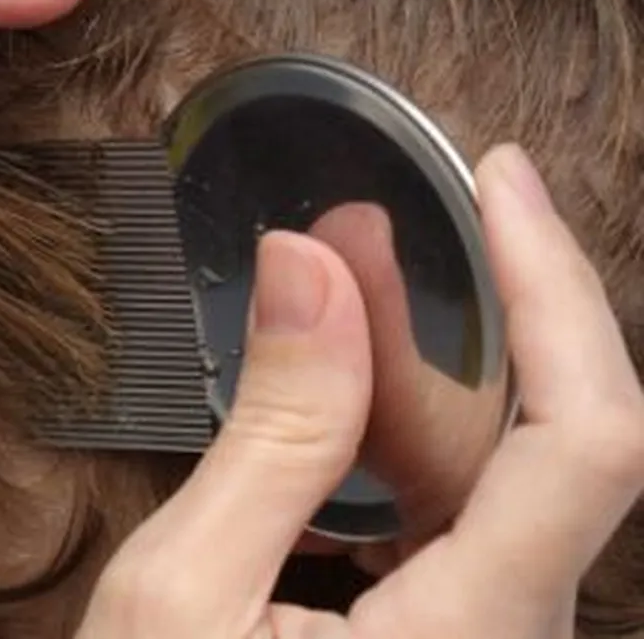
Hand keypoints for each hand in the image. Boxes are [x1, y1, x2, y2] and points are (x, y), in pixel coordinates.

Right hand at [76, 144, 643, 637]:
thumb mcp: (184, 595)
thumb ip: (269, 434)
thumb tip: (306, 267)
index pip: (593, 436)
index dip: (559, 291)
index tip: (499, 182)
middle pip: (545, 442)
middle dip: (458, 313)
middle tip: (359, 224)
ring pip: (494, 479)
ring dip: (414, 371)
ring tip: (326, 281)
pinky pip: (452, 521)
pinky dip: (394, 441)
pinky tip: (327, 392)